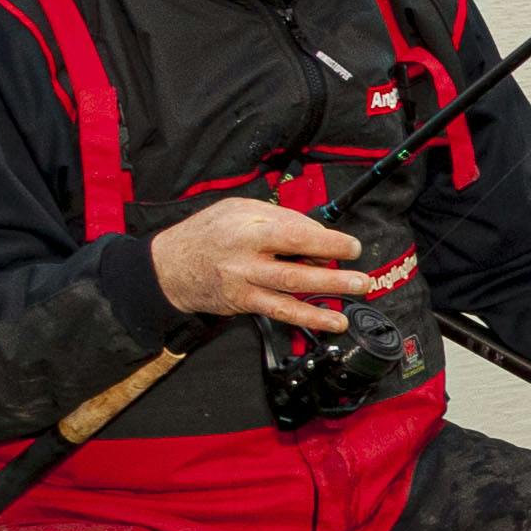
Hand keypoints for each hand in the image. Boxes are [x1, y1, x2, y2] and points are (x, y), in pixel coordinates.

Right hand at [150, 197, 365, 332]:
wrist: (169, 265)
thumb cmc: (209, 231)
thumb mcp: (240, 209)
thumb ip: (279, 218)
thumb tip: (317, 236)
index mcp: (247, 228)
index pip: (295, 234)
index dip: (327, 241)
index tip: (351, 246)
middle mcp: (245, 258)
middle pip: (295, 269)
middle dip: (333, 276)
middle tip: (362, 279)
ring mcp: (243, 284)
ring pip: (290, 294)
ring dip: (325, 299)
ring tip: (352, 300)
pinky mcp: (243, 303)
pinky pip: (280, 312)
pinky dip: (308, 318)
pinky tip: (331, 321)